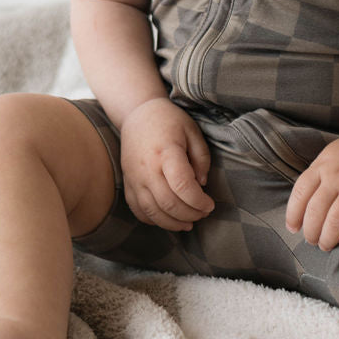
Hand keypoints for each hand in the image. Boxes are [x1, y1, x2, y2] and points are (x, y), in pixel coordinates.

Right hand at [119, 97, 214, 231]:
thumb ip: (202, 158)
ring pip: (152, 211)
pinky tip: (168, 219)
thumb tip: (202, 184)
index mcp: (166, 152)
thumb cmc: (169, 121)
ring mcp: (134, 178)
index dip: (199, 201)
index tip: (210, 204)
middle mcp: (147, 168)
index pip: (182, 186)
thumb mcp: (192, 131)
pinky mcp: (128, 183)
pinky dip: (154, 220)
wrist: (137, 114)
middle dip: (190, 214)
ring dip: (173, 223)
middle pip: (168, 203)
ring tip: (188, 223)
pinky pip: (138, 209)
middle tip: (203, 214)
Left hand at [285, 133, 338, 251]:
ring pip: (337, 218)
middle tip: (313, 241)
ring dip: (328, 237)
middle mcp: (338, 174)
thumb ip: (316, 178)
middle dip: (311, 232)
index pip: (301, 193)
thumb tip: (299, 211)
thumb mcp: (330, 157)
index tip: (293, 229)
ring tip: (327, 244)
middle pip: (316, 210)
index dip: (293, 215)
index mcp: (323, 165)